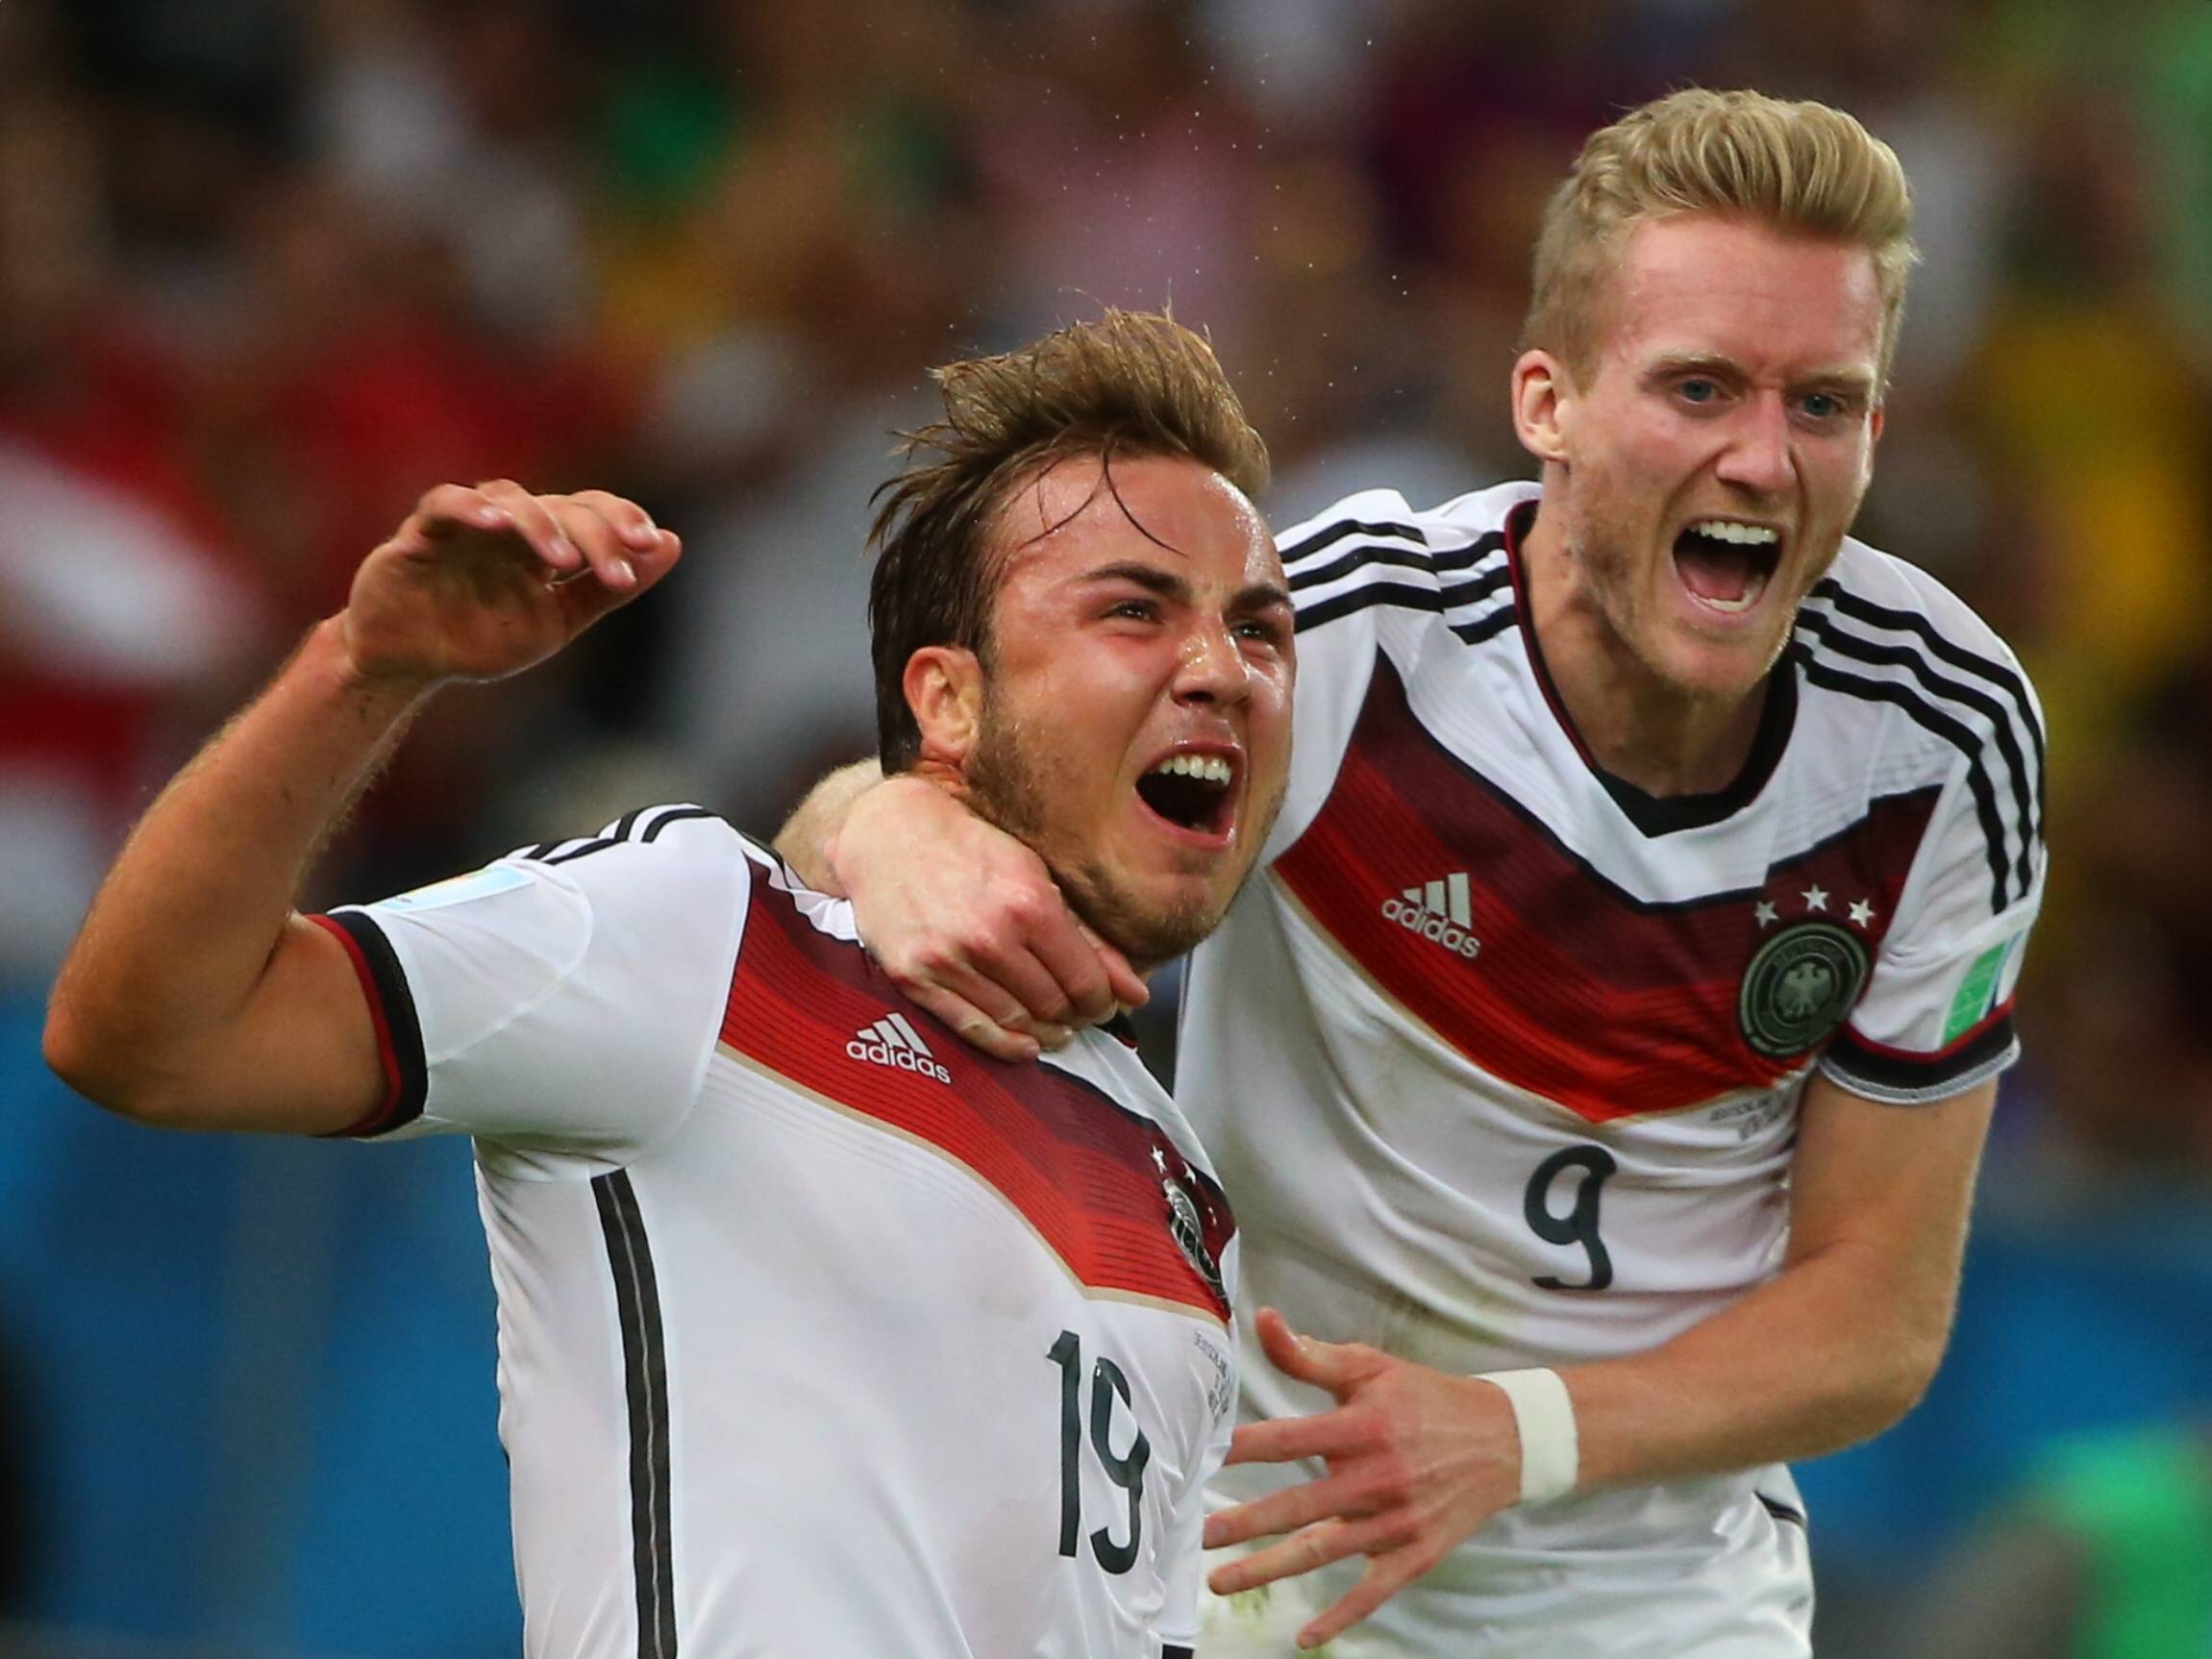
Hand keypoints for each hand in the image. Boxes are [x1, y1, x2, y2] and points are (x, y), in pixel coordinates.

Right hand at [336, 481, 679, 687]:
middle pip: (557, 505)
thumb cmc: (478, 637)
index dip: (620, 519)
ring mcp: (464, 525)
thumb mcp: (556, 622)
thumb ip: (607, 589)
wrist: (407, 664)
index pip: (589, 511)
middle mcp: (508, 526)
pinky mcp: (418, 535)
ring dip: (539, 523)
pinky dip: (471, 508)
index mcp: (542, 542)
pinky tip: (496, 523)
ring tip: (563, 558)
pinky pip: (445, 506)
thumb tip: (671, 543)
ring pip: (509, 499)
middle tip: (617, 567)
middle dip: (593, 531)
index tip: (649, 543)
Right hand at [833, 776, 1148, 1060]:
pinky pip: (971, 1029)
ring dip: (1044, 1033)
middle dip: (1075, 1016)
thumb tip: (1137, 992)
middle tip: (1080, 1013)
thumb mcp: (1037, 875)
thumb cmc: (970, 848)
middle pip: (1053, 1005)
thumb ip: (1090, 938)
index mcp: (1029, 904)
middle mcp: (990, 936)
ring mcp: (949, 960)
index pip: (1085, 981)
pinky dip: (1005, 1045)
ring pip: (1016, 1022)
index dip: (1102, 1000)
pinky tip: (1024, 1044)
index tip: (1104, 1001)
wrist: (890, 834)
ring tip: (1055, 1028)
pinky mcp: (915, 978)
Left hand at [1203, 1309, 1521, 1648]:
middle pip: (1298, 1505)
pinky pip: (1372, 1592)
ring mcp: (1395, 1522)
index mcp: (1363, 1427)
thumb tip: (1263, 1321)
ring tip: (1220, 1580)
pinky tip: (1305, 1636)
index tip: (1206, 1456)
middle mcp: (1376, 1477)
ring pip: (1321, 1551)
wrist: (1503, 1440)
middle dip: (1245, 1522)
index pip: (1291, 1439)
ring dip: (1268, 1569)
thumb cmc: (1425, 1399)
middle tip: (1199, 1532)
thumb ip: (1313, 1355)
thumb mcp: (1373, 1367)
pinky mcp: (1414, 1554)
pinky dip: (1340, 1617)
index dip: (1246, 1448)